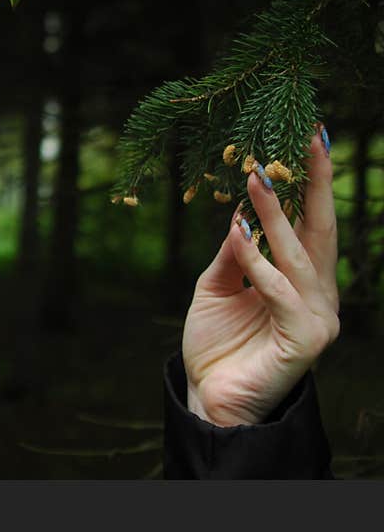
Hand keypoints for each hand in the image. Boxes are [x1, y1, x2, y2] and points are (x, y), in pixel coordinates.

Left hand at [182, 126, 339, 425]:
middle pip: (321, 229)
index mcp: (301, 280)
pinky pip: (281, 290)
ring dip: (276, 215)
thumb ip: (232, 254)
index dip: (310, 184)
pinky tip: (238, 236)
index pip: (311, 224)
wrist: (209, 395)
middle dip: (315, 182)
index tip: (307, 139)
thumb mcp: (216, 286)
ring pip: (299, 255)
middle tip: (308, 136)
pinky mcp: (307, 338)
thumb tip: (240, 214)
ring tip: (258, 178)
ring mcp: (318, 316)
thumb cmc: (216, 343)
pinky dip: (258, 261)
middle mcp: (318, 294)